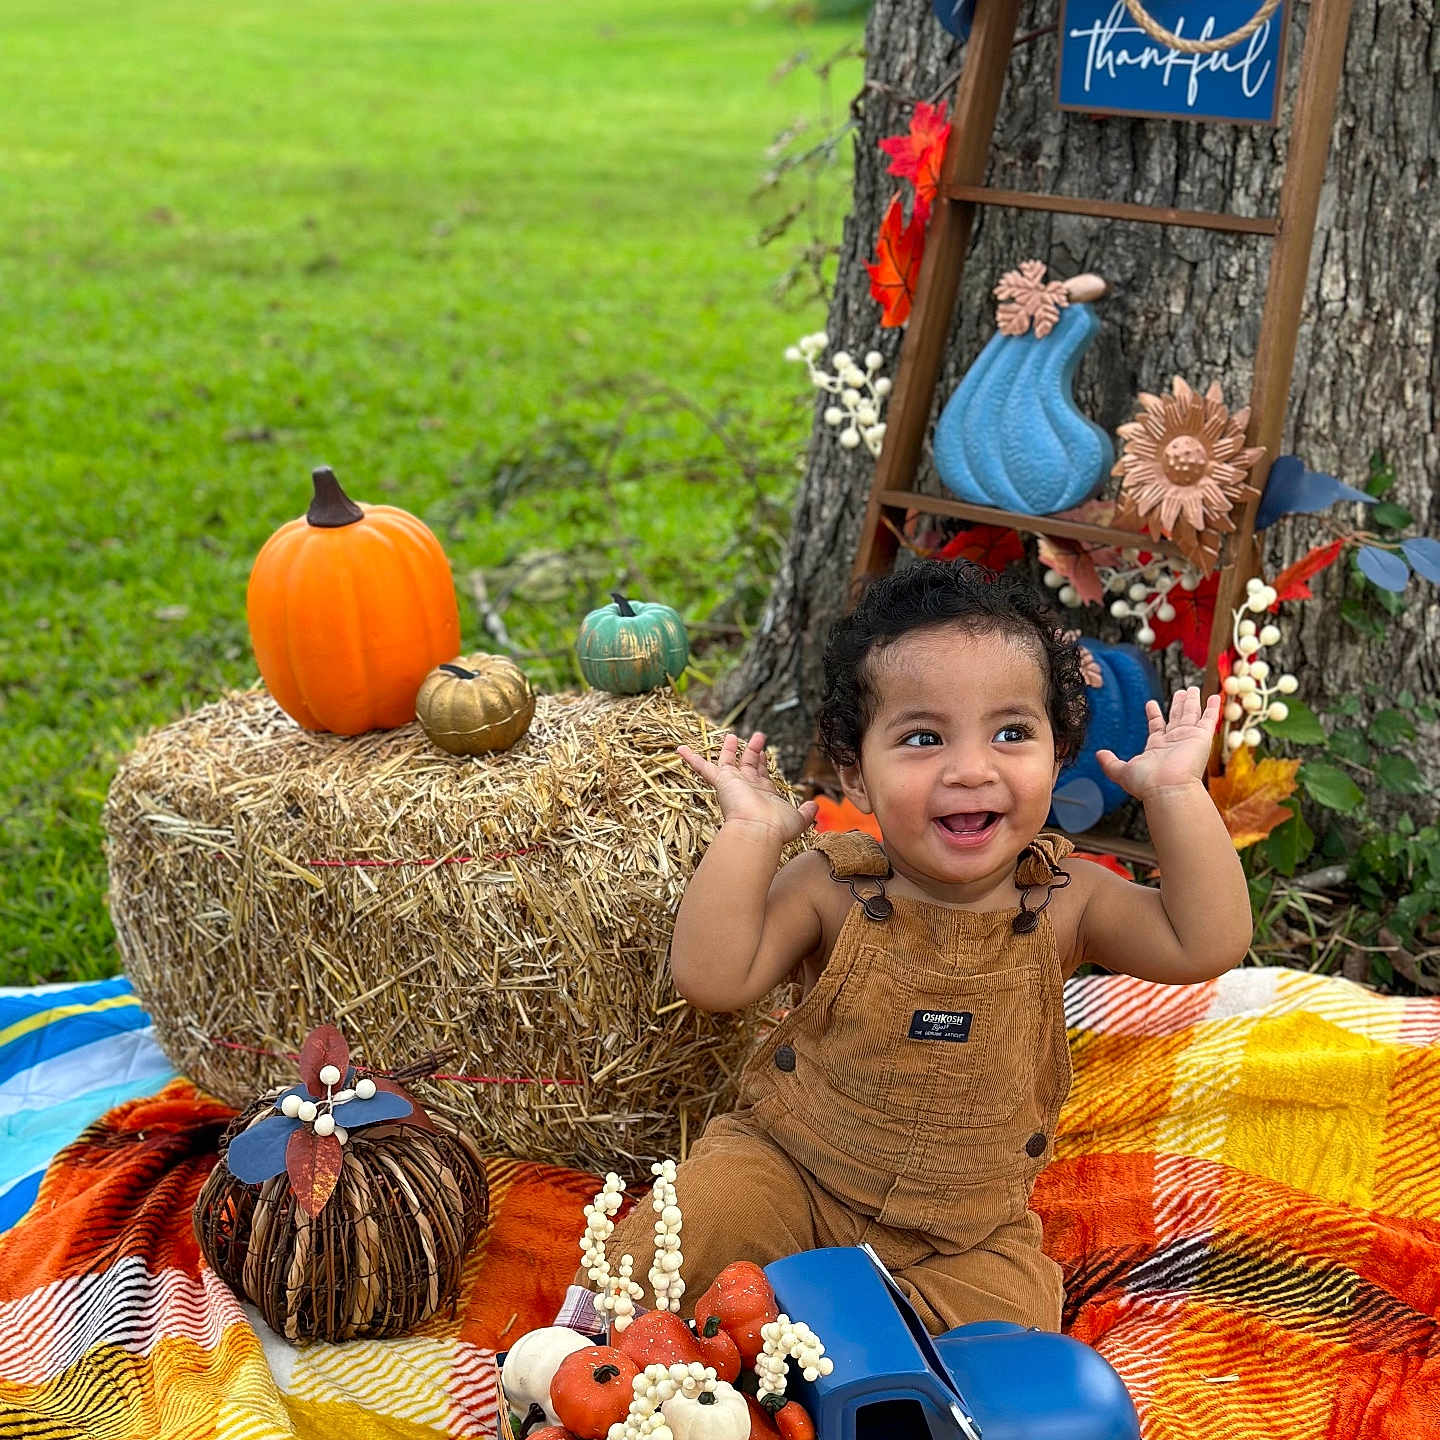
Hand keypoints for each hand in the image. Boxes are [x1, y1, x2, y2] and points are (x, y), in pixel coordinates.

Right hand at [676, 731, 817, 843]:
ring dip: (729, 749)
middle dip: (752, 751)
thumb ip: (807, 812)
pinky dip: (692, 759)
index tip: (765, 753)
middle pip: (748, 765)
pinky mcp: (721, 781)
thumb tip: (815, 805)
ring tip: (730, 735)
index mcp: (763, 795)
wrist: (758, 831)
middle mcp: (747, 788)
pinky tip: (681, 749)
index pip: (762, 776)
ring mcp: (733, 784)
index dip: (763, 764)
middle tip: (757, 736)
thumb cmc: (777, 828)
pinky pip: (703, 767)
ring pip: (728, 762)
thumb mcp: (798, 818)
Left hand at [1096, 687, 1218, 799]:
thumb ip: (1110, 763)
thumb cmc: (1146, 782)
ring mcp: (1188, 738)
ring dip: (1192, 702)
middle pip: (1177, 718)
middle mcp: (1174, 742)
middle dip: (1178, 705)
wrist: (1167, 788)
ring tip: (1192, 689)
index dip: (1153, 714)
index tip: (1150, 703)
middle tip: (1181, 691)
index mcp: (1156, 747)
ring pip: (1191, 715)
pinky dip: (1212, 708)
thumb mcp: (1122, 771)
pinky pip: (1209, 719)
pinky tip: (1215, 697)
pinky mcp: (1201, 737)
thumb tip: (1098, 755)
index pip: (1156, 726)